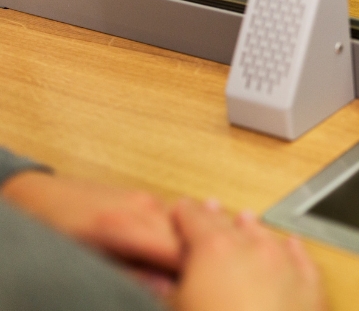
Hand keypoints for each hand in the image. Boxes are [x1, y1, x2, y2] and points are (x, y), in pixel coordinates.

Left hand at [1, 171, 180, 286]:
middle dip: (195, 260)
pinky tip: (176, 249)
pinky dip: (181, 234)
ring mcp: (146, 198)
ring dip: (190, 247)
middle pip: (189, 238)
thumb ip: (131, 275)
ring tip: (186, 268)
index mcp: (124, 226)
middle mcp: (142, 207)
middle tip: (191, 281)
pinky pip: (175, 217)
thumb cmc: (55, 230)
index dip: (190, 271)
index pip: (179, 251)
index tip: (189, 286)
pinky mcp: (145, 196)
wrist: (40, 194)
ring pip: (186, 226)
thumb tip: (167, 289)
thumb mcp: (87, 261)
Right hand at [173, 199, 326, 310]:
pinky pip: (301, 259)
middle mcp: (254, 251)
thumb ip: (166, 291)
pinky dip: (292, 250)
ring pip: (266, 237)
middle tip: (207, 209)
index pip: (194, 220)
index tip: (180, 210)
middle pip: (230, 225)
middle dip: (216, 219)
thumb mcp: (175, 308)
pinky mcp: (311, 289)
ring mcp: (286, 267)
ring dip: (253, 230)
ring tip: (245, 221)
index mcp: (214, 253)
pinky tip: (289, 244)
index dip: (184, 215)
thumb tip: (159, 283)